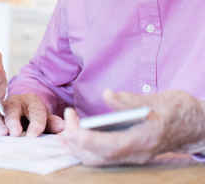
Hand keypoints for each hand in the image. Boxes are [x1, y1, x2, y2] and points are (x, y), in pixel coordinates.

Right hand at [0, 93, 64, 136]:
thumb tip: (62, 126)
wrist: (21, 108)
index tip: (34, 134)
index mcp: (32, 101)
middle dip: (13, 120)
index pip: (36, 110)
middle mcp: (14, 101)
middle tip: (15, 132)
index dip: (36, 122)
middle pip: (12, 108)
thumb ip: (52, 123)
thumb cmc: (33, 116)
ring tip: (1, 132)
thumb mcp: (45, 118)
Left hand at [61, 89, 204, 165]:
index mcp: (143, 140)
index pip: (107, 146)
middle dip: (76, 142)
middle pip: (99, 157)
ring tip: (65, 131)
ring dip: (79, 148)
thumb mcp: (158, 100)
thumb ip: (130, 100)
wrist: (197, 125)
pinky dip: (88, 149)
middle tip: (64, 122)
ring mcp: (134, 156)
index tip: (71, 120)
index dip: (84, 137)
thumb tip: (107, 95)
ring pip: (101, 160)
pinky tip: (79, 136)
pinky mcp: (132, 152)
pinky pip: (106, 157)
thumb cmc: (179, 110)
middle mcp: (137, 153)